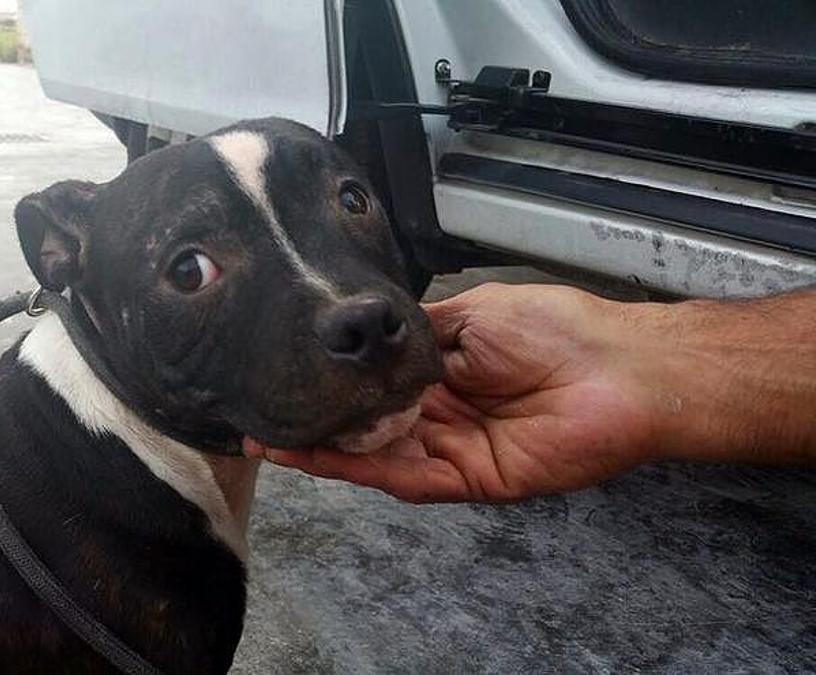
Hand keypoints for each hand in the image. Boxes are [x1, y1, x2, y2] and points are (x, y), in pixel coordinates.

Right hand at [245, 283, 667, 502]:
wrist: (618, 367)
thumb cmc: (558, 331)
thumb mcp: (470, 313)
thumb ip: (415, 331)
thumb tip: (365, 328)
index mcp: (442, 372)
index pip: (373, 385)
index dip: (332, 385)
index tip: (286, 377)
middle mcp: (442, 414)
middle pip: (367, 427)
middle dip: (315, 424)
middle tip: (263, 419)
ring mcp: (455, 449)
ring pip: (378, 457)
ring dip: (326, 452)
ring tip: (276, 443)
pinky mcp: (472, 479)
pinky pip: (411, 478)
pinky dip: (365, 471)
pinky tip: (324, 459)